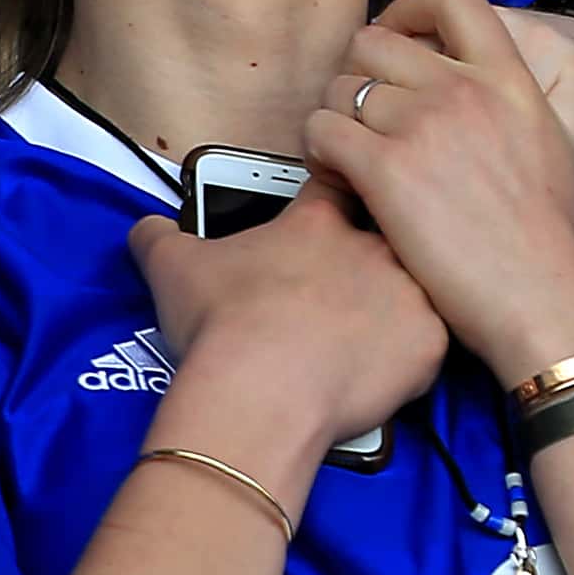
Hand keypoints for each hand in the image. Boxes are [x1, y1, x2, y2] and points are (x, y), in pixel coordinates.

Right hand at [130, 177, 446, 450]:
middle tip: (341, 291)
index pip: (334, 184)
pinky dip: (410, 356)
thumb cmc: (221, 322)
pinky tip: (382, 372)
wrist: (260, 390)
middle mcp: (367, 245)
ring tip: (366, 337)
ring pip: (415, 286)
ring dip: (394, 305)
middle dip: (370, 256)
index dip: (332, 190)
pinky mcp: (428, 343)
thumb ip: (159, 236)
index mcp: (314, 222)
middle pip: (385, 233)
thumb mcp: (172, 266)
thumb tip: (143, 228)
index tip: (328, 204)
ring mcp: (404, 292)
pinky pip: (430, 343)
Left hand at [307, 0, 573, 386]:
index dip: (409, 8)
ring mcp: (421, 124)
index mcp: (508, 79)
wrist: (540, 298)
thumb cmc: (550, 243)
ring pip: (338, 86)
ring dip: (332, 116)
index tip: (396, 38)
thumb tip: (488, 108)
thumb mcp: (552, 150)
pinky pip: (320, 130)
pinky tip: (336, 176)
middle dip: (356, 72)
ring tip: (345, 153)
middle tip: (360, 113)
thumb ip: (511, 111)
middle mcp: (461, 89)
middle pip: (372, 40)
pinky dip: (316, 151)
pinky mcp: (384, 169)